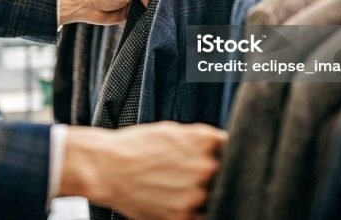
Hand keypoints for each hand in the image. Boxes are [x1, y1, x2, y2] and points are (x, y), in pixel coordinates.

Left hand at [59, 0, 152, 25]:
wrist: (88, 8)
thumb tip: (154, 1)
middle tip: (165, 3)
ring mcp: (134, 1)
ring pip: (148, 5)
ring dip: (151, 9)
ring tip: (158, 12)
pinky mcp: (130, 13)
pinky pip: (142, 15)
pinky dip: (145, 17)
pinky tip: (151, 19)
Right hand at [59, 122, 227, 219]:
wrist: (107, 166)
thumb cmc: (138, 144)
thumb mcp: (172, 130)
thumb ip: (201, 139)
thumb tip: (223, 146)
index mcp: (205, 140)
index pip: (233, 148)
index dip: (227, 153)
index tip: (223, 157)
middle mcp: (206, 167)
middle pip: (229, 175)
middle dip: (217, 174)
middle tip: (196, 173)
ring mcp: (196, 195)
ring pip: (218, 198)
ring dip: (208, 194)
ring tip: (183, 186)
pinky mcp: (183, 217)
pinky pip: (204, 217)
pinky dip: (197, 211)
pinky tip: (180, 200)